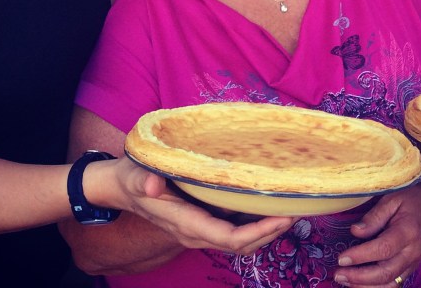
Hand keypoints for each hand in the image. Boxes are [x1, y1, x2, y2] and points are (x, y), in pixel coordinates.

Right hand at [129, 165, 294, 254]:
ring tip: (292, 208)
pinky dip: (255, 221)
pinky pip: (234, 227)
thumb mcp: (135, 175)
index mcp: (186, 223)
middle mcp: (197, 232)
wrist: (122, 187)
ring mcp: (201, 228)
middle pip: (241, 244)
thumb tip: (152, 185)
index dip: (258, 233)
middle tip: (298, 211)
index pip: (228, 238)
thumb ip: (143, 181)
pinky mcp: (204, 218)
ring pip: (240, 239)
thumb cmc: (132, 178)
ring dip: (267, 229)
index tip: (282, 218)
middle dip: (271, 232)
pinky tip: (270, 203)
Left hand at [332, 190, 420, 286]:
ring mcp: (412, 263)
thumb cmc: (411, 199)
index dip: (361, 256)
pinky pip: (394, 284)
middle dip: (359, 277)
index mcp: (407, 231)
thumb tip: (355, 232)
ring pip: (390, 284)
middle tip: (338, 274)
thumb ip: (374, 216)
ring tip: (344, 281)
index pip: (383, 249)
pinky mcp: (409, 268)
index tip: (342, 258)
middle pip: (386, 272)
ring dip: (366, 286)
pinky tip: (359, 284)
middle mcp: (412, 252)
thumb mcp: (392, 199)